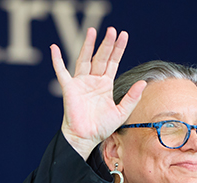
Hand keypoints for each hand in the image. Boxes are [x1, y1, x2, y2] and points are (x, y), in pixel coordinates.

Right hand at [50, 27, 145, 159]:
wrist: (86, 137)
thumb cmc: (101, 127)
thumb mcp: (121, 112)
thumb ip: (132, 97)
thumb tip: (143, 83)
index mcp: (105, 85)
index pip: (113, 62)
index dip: (118, 49)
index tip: (123, 35)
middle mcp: (93, 80)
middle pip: (100, 57)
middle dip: (106, 44)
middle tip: (112, 30)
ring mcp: (81, 83)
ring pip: (84, 59)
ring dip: (87, 45)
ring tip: (92, 30)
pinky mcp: (69, 88)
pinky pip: (61, 72)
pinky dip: (57, 60)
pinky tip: (54, 48)